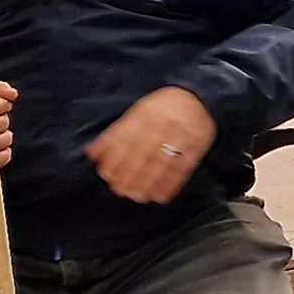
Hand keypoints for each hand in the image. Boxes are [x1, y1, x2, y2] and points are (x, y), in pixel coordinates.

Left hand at [84, 87, 214, 204]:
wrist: (200, 97)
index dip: (116, 159)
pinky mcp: (198, 145)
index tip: (107, 175)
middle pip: (144, 152)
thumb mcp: (138, 112)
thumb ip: (116, 133)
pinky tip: (162, 196)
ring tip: (137, 196)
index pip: (128, 138)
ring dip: (149, 182)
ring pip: (163, 161)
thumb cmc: (163, 107)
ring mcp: (183, 135)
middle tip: (120, 190)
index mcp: (147, 113)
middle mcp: (164, 123)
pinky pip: (184, 166)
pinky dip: (173, 183)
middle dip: (130, 174)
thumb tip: (93, 153)